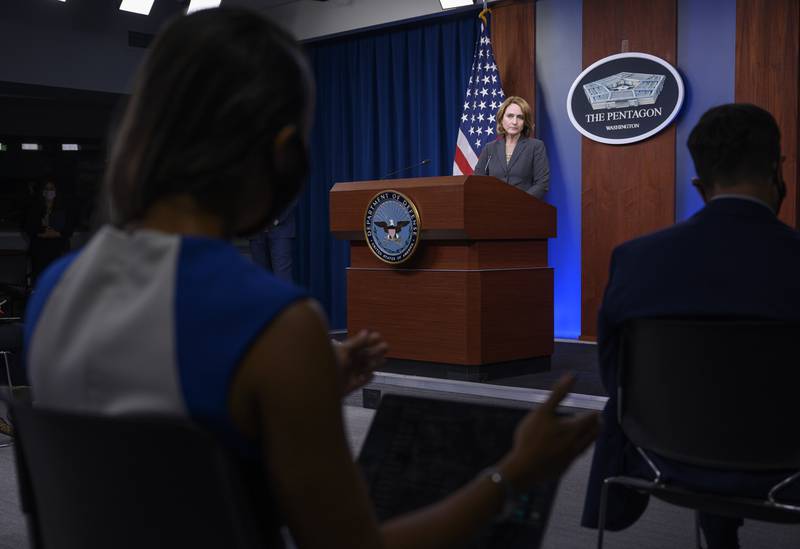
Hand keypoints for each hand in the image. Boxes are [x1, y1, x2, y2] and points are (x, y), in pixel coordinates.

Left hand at [332, 330, 387, 395]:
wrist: (320, 386)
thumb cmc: (326, 366)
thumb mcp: (343, 351)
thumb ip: (356, 342)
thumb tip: (365, 332)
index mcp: (345, 351)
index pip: (360, 344)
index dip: (369, 340)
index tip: (378, 336)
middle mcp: (348, 361)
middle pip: (365, 355)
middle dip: (375, 351)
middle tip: (385, 346)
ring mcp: (349, 373)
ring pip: (365, 367)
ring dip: (374, 364)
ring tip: (382, 360)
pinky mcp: (350, 385)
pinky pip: (361, 381)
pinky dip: (366, 379)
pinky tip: (371, 376)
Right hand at [500, 374, 599, 489]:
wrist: (523, 469)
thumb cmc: (531, 437)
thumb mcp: (542, 411)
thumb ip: (558, 393)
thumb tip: (572, 376)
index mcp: (573, 428)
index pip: (591, 419)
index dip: (594, 413)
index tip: (596, 410)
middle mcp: (576, 443)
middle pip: (593, 433)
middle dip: (596, 425)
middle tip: (596, 420)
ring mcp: (571, 457)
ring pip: (587, 445)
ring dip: (590, 437)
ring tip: (588, 432)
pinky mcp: (564, 468)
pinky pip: (577, 456)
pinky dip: (579, 448)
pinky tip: (572, 448)